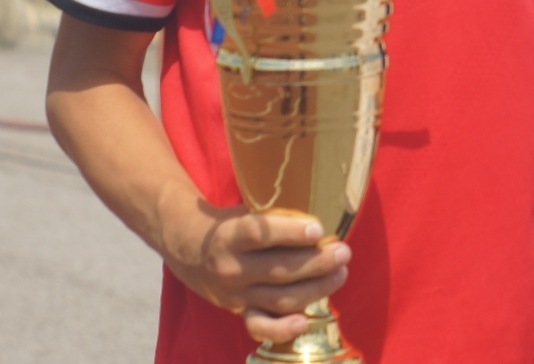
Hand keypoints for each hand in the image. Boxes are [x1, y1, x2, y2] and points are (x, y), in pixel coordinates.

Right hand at [160, 202, 351, 344]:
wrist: (189, 249)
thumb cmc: (231, 224)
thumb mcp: (244, 209)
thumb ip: (273, 212)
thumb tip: (321, 203)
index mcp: (229, 236)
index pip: (259, 233)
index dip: (290, 232)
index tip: (319, 228)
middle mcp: (230, 268)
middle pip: (278, 270)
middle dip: (316, 262)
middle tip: (344, 251)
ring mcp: (235, 294)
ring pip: (279, 298)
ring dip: (315, 288)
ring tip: (340, 272)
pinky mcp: (239, 312)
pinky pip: (261, 326)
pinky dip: (282, 329)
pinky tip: (305, 321)